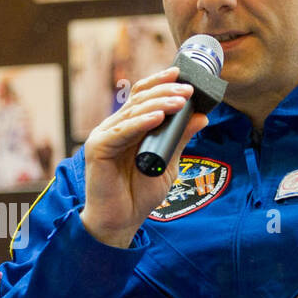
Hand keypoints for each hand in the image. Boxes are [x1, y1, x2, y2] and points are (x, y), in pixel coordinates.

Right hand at [80, 66, 207, 247]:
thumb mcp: (168, 163)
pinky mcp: (97, 149)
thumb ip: (180, 140)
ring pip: (133, 112)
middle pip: (139, 100)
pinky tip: (158, 118)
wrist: (120, 222)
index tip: (181, 75)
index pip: (142, 97)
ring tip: (180, 101)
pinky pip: (122, 131)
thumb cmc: (139, 195)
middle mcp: (114, 128)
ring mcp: (103, 136)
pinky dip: (141, 123)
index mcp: (128, 128)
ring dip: (159, 104)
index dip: (160, 83)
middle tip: (188, 91)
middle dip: (166, 92)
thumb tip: (201, 117)